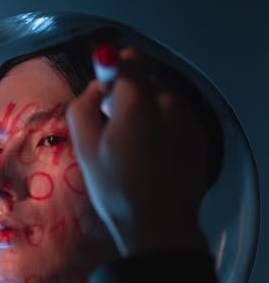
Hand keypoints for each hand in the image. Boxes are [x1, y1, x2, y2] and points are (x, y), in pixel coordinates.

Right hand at [66, 47, 210, 255]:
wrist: (158, 224)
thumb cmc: (116, 188)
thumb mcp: (84, 148)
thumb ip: (83, 106)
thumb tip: (97, 88)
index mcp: (137, 101)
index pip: (129, 59)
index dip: (113, 68)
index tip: (104, 90)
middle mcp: (168, 102)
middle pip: (146, 80)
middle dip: (128, 94)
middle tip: (113, 128)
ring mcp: (188, 119)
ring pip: (162, 99)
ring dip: (146, 111)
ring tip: (133, 147)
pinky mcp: (198, 136)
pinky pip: (176, 119)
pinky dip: (162, 127)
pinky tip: (151, 157)